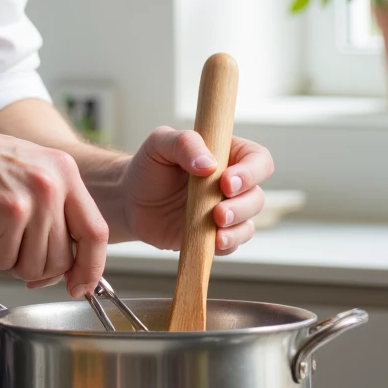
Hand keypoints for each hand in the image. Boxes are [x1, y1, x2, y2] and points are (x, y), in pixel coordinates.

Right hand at [0, 116, 109, 297]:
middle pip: (64, 258)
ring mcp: (36, 196)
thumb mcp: (25, 173)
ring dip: (8, 261)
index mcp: (65, 170)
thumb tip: (66, 265)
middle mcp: (57, 182)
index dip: (89, 268)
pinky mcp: (10, 211)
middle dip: (36, 269)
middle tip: (9, 251)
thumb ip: (51, 210)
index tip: (78, 286)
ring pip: (36, 266)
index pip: (96, 232)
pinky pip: (6, 260)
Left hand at [121, 126, 271, 254]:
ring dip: (236, 227)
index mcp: (226, 154)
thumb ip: (184, 143)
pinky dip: (228, 244)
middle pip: (256, 194)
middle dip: (243, 205)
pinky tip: (214, 243)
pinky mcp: (215, 235)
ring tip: (216, 231)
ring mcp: (225, 211)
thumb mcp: (159, 143)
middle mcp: (231, 184)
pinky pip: (233, 243)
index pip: (257, 159)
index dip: (251, 171)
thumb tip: (208, 164)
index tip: (227, 181)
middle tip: (219, 212)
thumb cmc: (148, 166)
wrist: (130, 201)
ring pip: (249, 221)